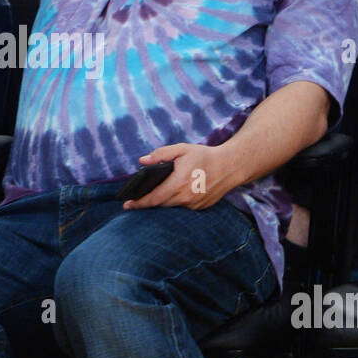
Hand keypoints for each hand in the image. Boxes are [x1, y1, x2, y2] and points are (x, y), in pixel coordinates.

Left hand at [122, 141, 241, 210]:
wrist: (230, 166)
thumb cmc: (205, 156)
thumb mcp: (182, 149)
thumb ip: (161, 154)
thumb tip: (142, 161)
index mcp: (179, 183)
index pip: (153, 198)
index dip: (139, 203)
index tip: (126, 205)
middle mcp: (186, 197)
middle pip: (160, 204)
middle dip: (148, 202)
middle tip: (136, 199)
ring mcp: (193, 204)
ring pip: (171, 206)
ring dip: (162, 201)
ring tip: (154, 194)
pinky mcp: (200, 207)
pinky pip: (182, 206)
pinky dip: (175, 201)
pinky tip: (173, 193)